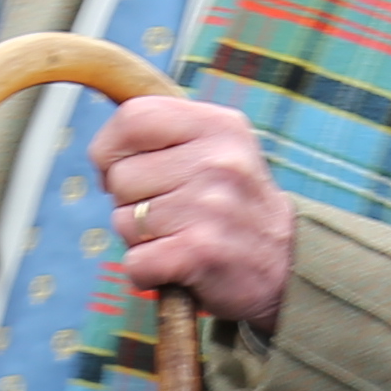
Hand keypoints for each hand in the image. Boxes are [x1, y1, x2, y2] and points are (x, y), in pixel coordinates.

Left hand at [93, 90, 295, 328]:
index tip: (121, 171)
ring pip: (123, 221)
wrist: (288, 267)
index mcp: (220, 125)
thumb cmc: (234, 207)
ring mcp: (210, 206)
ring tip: (181, 238)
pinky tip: (178, 268)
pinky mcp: (200, 253)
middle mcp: (218, 161)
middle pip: (120, 176)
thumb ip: (166, 136)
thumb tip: (102, 150)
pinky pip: (134, 262)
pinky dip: (146, 273)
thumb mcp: (217, 150)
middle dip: (130, 202)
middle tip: (172, 215)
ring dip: (141, 240)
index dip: (110, 149)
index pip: (132, 117)